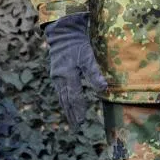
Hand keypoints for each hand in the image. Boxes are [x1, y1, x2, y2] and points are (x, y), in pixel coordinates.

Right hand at [43, 12, 107, 126]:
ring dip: (67, 109)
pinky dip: (64, 99)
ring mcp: (56, 76)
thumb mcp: (88, 57)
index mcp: (68, 76)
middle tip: (76, 127)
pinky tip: (66, 103)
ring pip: (62, 96)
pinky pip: (60, 90)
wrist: (63, 33)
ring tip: (71, 119)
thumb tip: (103, 89)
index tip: (82, 121)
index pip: (74, 97)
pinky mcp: (56, 73)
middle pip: (66, 100)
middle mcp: (60, 78)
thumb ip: (94, 74)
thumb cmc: (78, 44)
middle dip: (72, 114)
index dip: (78, 110)